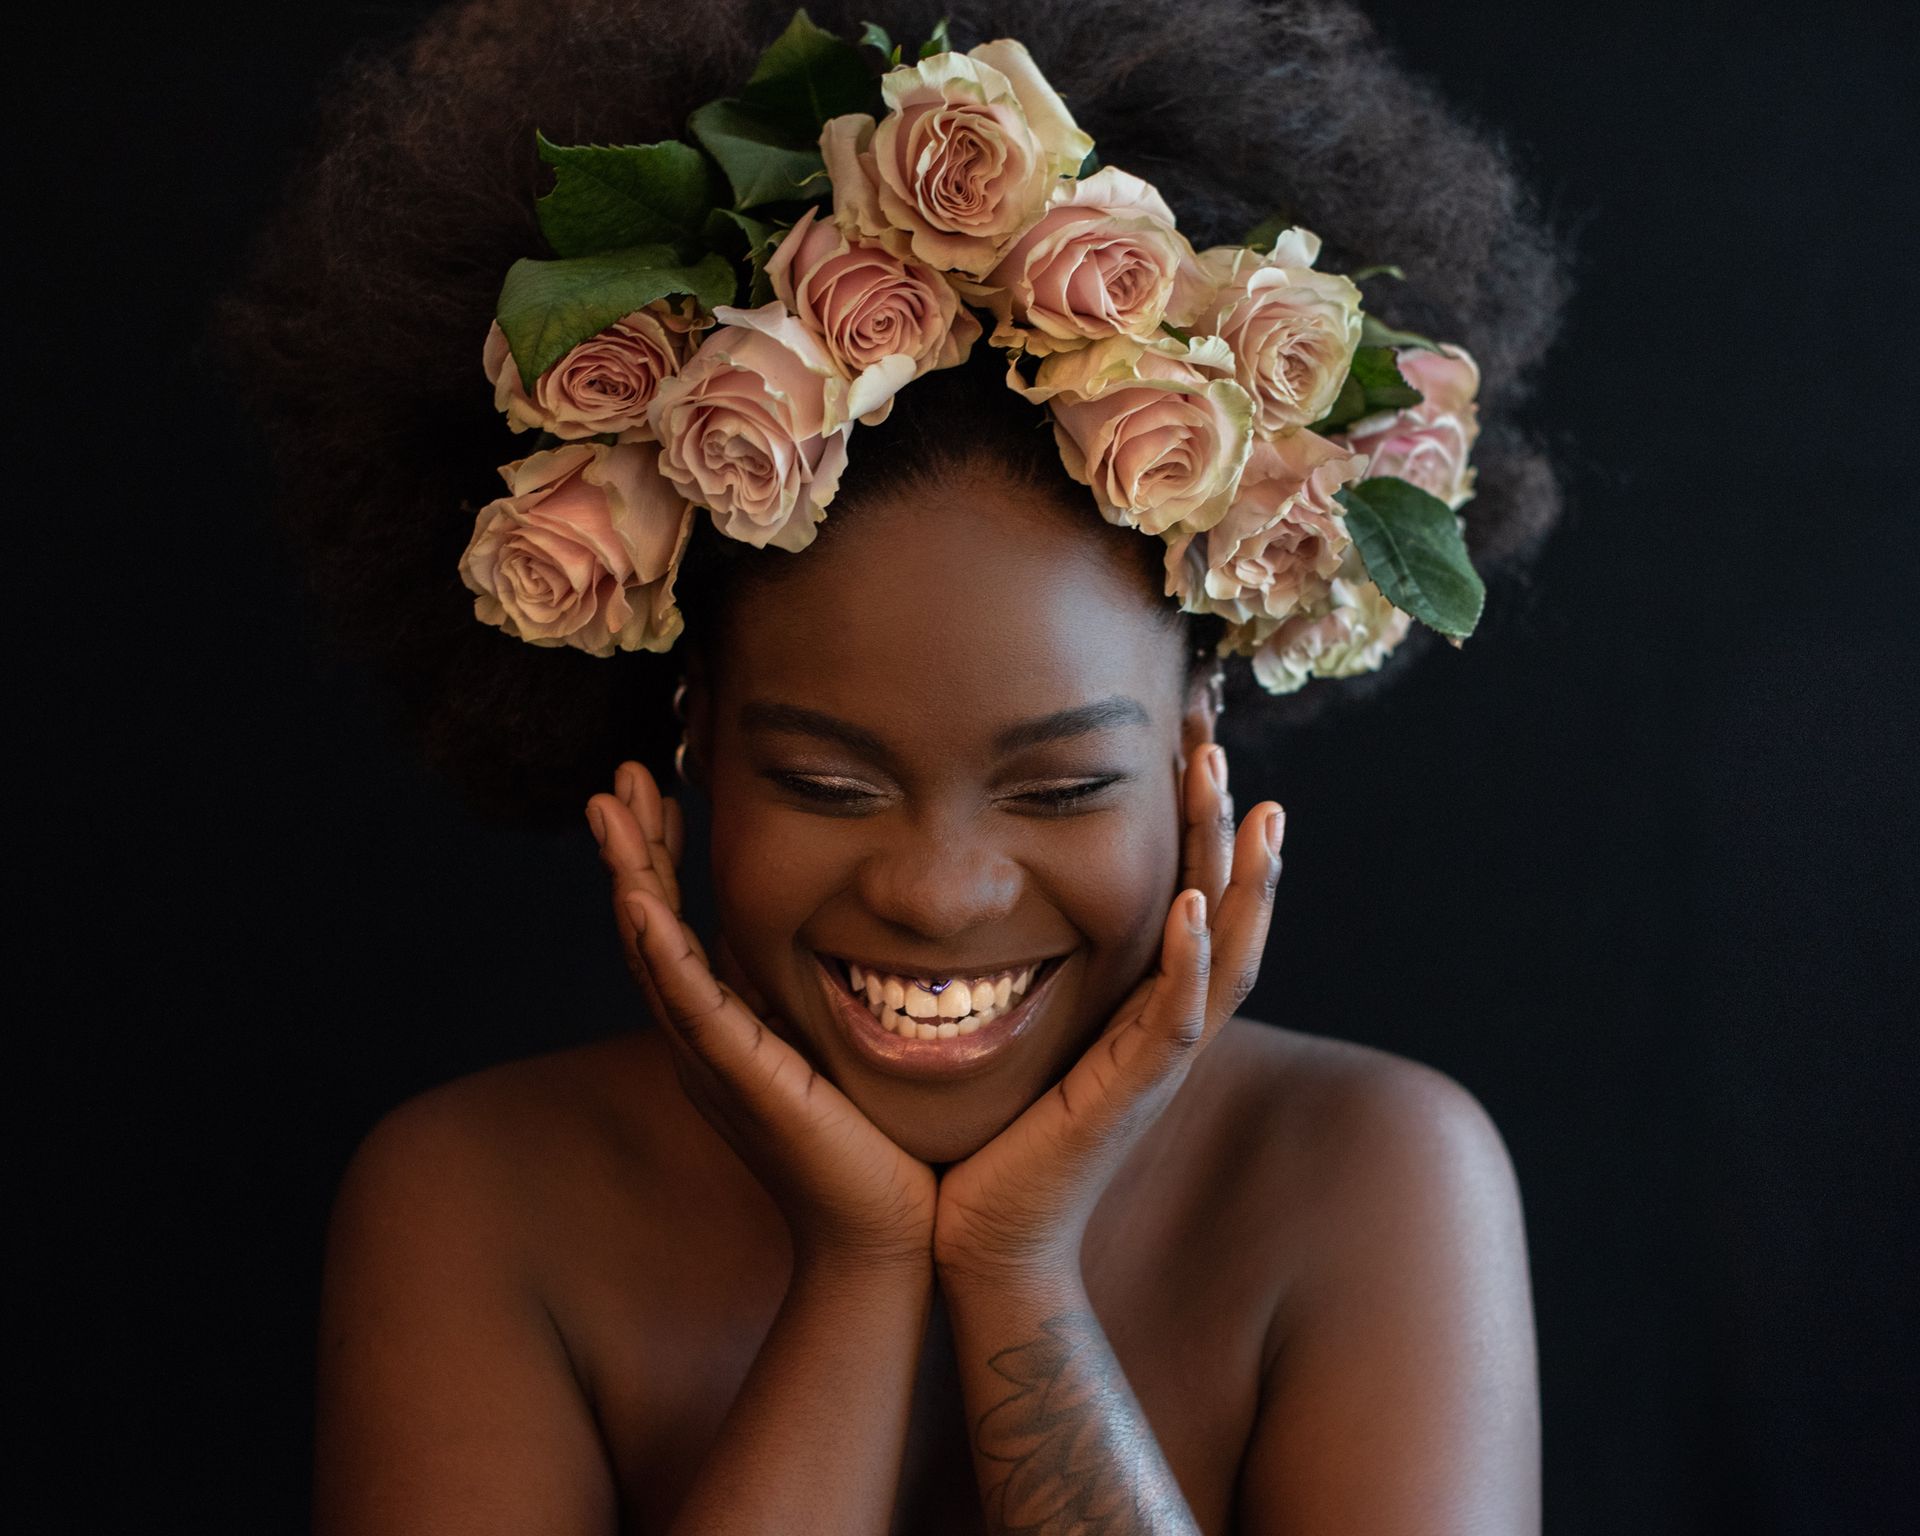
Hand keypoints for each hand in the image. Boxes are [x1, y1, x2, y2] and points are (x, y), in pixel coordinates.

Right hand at [588, 760, 937, 1273]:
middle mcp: (706, 1042)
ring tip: (610, 811)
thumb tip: (850, 928)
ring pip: (656, 955)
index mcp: (728, 1030)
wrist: (889, 1237)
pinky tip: (640, 903)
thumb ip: (830, 991)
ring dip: (631, 879)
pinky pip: (693, 1009)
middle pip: (649, 930)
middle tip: (618, 778)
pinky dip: (662, 953)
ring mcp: (717, 1062)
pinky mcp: (744, 1083)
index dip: (665, 858)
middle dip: (633, 849)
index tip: (662, 790)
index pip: (679, 928)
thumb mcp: (845, 1043)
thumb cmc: (880, 1147)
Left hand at [932, 741, 1283, 1283]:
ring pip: (1226, 955)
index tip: (1188, 738)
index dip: (1197, 818)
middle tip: (1219, 737)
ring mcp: (1156, 1061)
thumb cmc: (987, 1132)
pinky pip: (1175, 1022)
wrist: (982, 1238)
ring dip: (1240, 877)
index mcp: (1139, 1001)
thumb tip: (982, 886)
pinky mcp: (1130, 1097)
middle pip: (1226, 907)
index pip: (1191, 891)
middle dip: (1227, 822)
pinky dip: (1191, 962)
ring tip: (1253, 803)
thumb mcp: (1018, 1022)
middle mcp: (1163, 1023)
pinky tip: (1194, 905)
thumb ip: (1022, 960)